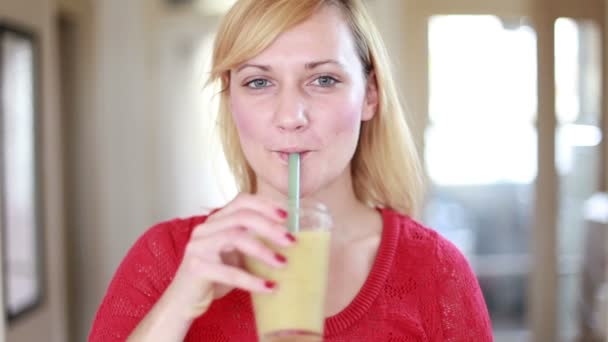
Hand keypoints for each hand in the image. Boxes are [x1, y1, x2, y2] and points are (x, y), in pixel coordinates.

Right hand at [162, 193, 294, 319]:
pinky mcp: (196, 268)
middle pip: (242, 217)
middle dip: (270, 227)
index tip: (287, 215)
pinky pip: (229, 272)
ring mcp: (198, 247)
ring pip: (235, 237)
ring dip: (263, 250)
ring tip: (283, 263)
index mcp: (215, 221)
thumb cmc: (213, 277)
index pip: (241, 201)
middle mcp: (205, 229)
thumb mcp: (235, 255)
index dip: (265, 205)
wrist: (184, 302)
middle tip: (291, 241)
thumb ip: (252, 242)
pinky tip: (270, 287)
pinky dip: (253, 280)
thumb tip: (288, 239)